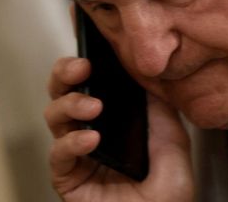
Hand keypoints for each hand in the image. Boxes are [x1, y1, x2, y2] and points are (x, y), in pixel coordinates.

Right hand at [44, 57, 193, 200]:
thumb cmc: (167, 194)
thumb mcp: (174, 141)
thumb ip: (159, 107)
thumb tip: (147, 72)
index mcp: (113, 118)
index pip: (91, 81)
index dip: (85, 58)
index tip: (90, 41)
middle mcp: (90, 131)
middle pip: (62, 91)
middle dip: (65, 73)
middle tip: (82, 67)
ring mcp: (76, 154)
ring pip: (54, 116)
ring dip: (71, 104)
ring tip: (93, 107)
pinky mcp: (67, 178)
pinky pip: (58, 154)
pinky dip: (72, 143)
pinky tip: (91, 140)